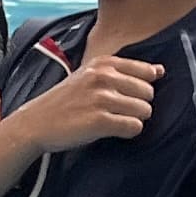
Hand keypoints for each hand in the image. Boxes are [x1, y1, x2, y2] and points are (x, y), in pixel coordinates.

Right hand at [17, 49, 158, 150]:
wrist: (35, 123)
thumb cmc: (64, 101)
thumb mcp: (89, 75)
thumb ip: (124, 72)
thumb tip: (160, 70)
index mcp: (103, 63)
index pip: (147, 71)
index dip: (142, 87)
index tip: (127, 95)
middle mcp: (103, 77)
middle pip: (149, 93)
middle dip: (138, 105)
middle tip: (116, 111)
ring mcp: (102, 98)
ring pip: (145, 111)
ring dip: (133, 119)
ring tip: (112, 121)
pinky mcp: (100, 121)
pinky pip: (134, 127)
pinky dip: (127, 132)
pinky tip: (111, 130)